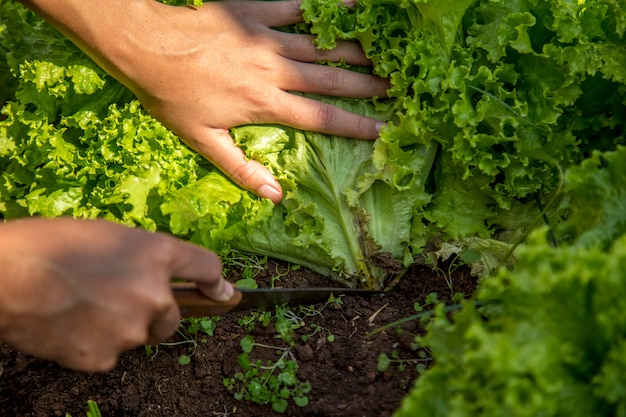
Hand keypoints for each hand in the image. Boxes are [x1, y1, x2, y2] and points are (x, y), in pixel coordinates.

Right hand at [0, 217, 233, 371]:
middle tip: (119, 299)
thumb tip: (162, 280)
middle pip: (173, 316)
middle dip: (156, 312)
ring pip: (140, 335)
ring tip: (84, 307)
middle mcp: (155, 295)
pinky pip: (111, 354)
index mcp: (158, 255)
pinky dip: (96, 343)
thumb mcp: (110, 236)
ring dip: (123, 327)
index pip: (207, 268)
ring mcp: (131, 330)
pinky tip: (71, 325)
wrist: (5, 277)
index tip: (224, 293)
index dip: (217, 283)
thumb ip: (146, 257)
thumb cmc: (52, 244)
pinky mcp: (105, 358)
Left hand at [20, 0, 389, 202]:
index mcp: (265, 104)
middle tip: (395, 86)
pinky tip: (349, 6)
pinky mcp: (254, 13)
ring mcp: (266, 39)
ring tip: (382, 54)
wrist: (146, 47)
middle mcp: (274, 71)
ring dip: (353, 50)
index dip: (355, 125)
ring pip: (320, 46)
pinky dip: (322, 8)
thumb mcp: (202, 142)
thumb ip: (242, 169)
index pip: (321, 119)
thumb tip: (274, 196)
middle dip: (365, 85)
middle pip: (330, 80)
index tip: (382, 128)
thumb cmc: (172, 97)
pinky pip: (294, 7)